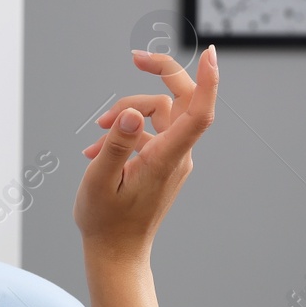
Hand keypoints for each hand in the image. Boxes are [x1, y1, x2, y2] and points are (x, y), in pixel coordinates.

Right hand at [74, 46, 217, 264]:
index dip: (208, 81)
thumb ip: (115, 145)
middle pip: (181, 100)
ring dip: (126, 113)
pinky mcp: (164, 163)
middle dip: (161, 74)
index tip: (210, 53)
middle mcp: (176, 156)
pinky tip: (96, 151)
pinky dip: (124, 134)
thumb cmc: (106, 222)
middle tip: (135, 57)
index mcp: (166, 158)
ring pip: (158, 114)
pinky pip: (149, 134)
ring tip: (95, 134)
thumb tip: (130, 113)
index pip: (199, 114)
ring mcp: (173, 159)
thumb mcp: (99, 181)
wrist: (116, 253)